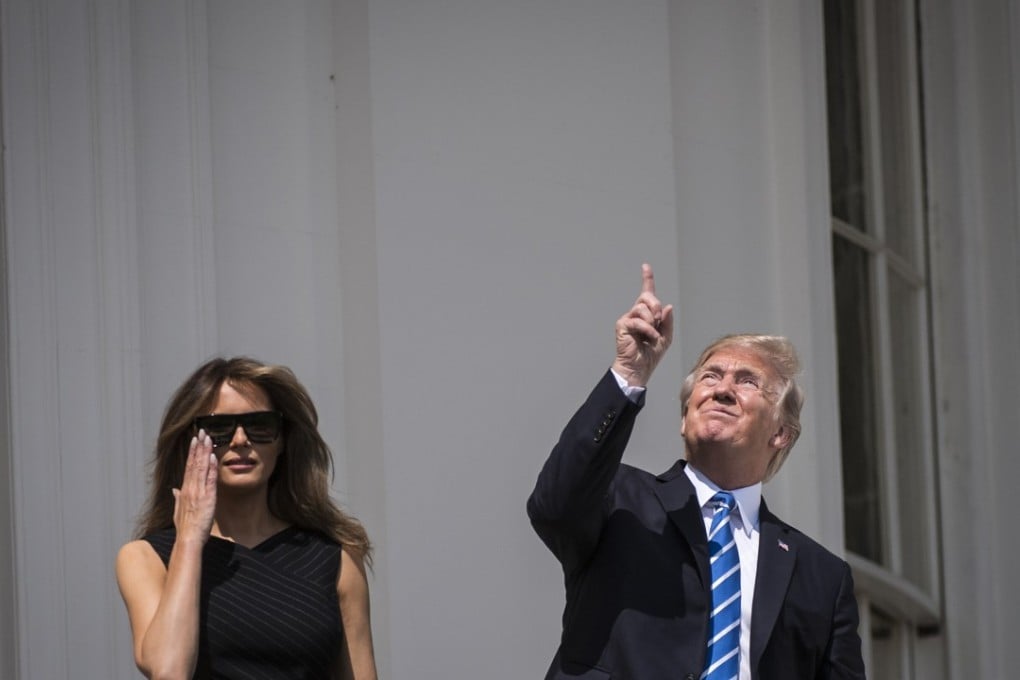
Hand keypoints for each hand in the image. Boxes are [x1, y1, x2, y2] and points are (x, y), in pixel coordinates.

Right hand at [172, 432, 217, 544]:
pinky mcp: (208, 498)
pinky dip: (211, 468)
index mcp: (184, 491)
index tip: (194, 440)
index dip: (191, 453)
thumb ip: (177, 498)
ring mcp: (199, 492)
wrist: (189, 539)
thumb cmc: (185, 528)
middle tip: (201, 432)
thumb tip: (174, 489)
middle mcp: (190, 488)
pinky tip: (213, 456)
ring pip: (201, 468)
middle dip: (198, 447)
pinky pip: (210, 480)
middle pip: (194, 463)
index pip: (188, 467)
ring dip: (204, 452)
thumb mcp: (178, 511)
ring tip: (207, 438)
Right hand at [611, 263, 673, 386]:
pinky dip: (648, 329)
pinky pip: (638, 320)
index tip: (645, 266)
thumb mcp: (666, 337)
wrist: (639, 368)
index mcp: (647, 314)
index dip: (647, 279)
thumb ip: (667, 321)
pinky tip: (649, 338)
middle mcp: (636, 313)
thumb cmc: (650, 355)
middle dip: (656, 306)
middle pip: (647, 296)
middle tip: (659, 320)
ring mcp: (628, 318)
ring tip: (653, 334)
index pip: (646, 293)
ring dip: (652, 321)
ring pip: (642, 307)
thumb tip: (667, 306)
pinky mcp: (622, 325)